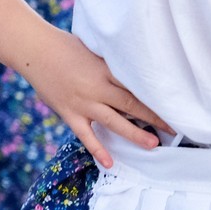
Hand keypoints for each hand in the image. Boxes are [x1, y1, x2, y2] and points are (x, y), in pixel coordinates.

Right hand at [25, 31, 170, 167]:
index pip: (136, 86)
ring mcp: (83, 103)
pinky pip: (86, 135)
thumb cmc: (67, 47)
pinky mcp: (70, 114)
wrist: (36, 50)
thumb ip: (112, 65)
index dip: (155, 96)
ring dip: (134, 134)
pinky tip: (110, 163)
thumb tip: (134, 72)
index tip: (174, 104)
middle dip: (153, 117)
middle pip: (131, 104)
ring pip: (114, 122)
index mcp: (107, 70)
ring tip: (153, 145)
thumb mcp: (95, 52)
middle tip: (173, 128)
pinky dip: (98, 149)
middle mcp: (98, 87)